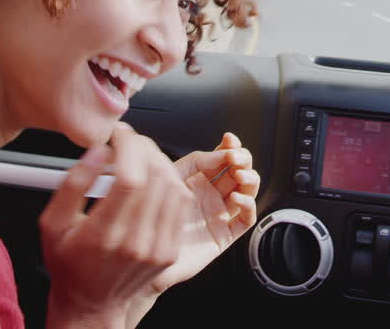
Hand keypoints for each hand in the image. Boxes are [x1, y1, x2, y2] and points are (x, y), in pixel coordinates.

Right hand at [39, 123, 187, 328]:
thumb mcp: (52, 223)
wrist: (90, 303)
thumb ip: (73, 184)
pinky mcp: (170, 250)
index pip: (131, 178)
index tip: (118, 135)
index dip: (129, 147)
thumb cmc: (68, 263)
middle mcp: (135, 242)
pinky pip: (181, 204)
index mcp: (103, 235)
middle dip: (143, 148)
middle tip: (128, 142)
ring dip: (159, 161)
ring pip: (173, 187)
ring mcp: (157, 248)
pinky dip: (170, 182)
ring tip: (139, 156)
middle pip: (155, 178)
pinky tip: (153, 177)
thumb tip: (98, 152)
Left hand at [149, 132, 259, 292]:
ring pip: (247, 191)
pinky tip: (237, 197)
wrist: (139, 251)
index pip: (222, 158)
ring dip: (250, 178)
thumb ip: (193, 162)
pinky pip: (245, 219)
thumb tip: (219, 153)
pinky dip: (248, 205)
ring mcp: (219, 214)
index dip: (229, 147)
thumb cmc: (147, 214)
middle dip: (242, 159)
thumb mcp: (168, 178)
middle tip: (235, 157)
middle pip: (239, 171)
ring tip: (239, 174)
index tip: (229, 139)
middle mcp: (211, 196)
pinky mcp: (223, 235)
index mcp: (198, 180)